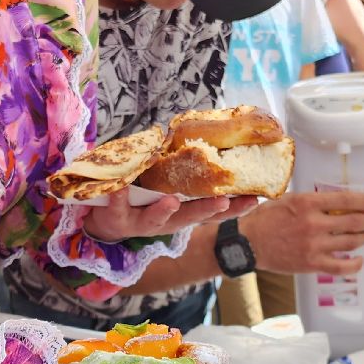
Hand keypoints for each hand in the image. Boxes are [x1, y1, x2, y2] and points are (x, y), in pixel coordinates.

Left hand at [83, 189, 258, 242]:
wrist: (108, 222)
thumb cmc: (146, 201)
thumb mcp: (172, 191)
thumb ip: (190, 176)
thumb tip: (216, 141)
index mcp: (185, 213)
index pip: (215, 213)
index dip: (236, 208)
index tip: (255, 199)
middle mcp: (168, 222)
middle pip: (191, 218)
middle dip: (208, 210)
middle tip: (225, 201)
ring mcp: (142, 222)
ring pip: (155, 220)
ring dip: (164, 210)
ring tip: (172, 201)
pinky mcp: (117, 217)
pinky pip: (117, 205)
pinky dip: (118, 196)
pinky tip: (119, 188)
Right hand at [242, 191, 363, 276]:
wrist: (247, 243)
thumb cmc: (265, 220)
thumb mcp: (289, 199)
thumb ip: (313, 200)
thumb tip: (338, 201)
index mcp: (308, 203)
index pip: (348, 200)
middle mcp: (314, 223)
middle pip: (356, 221)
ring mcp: (314, 245)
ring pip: (353, 242)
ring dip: (363, 237)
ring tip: (362, 235)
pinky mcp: (312, 264)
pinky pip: (342, 267)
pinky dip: (356, 264)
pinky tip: (359, 259)